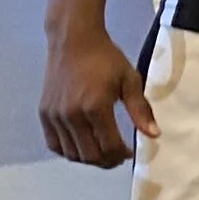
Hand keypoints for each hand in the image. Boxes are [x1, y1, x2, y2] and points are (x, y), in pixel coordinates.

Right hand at [40, 19, 155, 165]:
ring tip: (101, 150)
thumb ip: (140, 109)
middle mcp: (72, 116)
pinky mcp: (44, 113)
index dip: (122, 155)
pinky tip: (80, 144)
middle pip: (90, 156)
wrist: (73, 39)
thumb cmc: (104, 57)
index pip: (109, 147)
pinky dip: (68, 150)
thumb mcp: (129, 79)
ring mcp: (55, 116)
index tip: (129, 152)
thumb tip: (154, 135)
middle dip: (107, 160)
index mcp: (95, 107)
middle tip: (117, 154)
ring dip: (88, 158)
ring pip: (72, 154)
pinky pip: (54, 144)